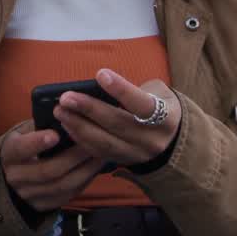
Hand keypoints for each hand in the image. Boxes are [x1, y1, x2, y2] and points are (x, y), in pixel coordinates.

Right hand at [0, 122, 105, 211]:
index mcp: (9, 153)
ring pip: (61, 185)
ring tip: (100, 155)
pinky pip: (67, 195)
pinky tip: (94, 168)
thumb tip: (67, 112)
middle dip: (73, 157)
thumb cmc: (24, 146)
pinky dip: (84, 181)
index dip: (37, 143)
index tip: (55, 135)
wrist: (10, 177)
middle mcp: (16, 176)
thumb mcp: (23, 132)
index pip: (20, 149)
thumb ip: (40, 125)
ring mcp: (29, 194)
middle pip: (48, 170)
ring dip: (84, 170)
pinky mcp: (42, 205)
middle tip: (93, 143)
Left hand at [54, 69, 180, 166]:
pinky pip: (99, 153)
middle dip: (89, 110)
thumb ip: (133, 90)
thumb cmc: (161, 106)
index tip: (100, 74)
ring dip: (79, 126)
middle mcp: (152, 139)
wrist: (175, 141)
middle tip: (66, 98)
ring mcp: (138, 154)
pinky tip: (68, 126)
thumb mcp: (158, 92)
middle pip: (117, 124)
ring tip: (61, 112)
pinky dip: (81, 139)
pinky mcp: (125, 161)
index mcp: (166, 117)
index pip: (142, 104)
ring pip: (105, 142)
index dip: (121, 90)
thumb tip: (98, 86)